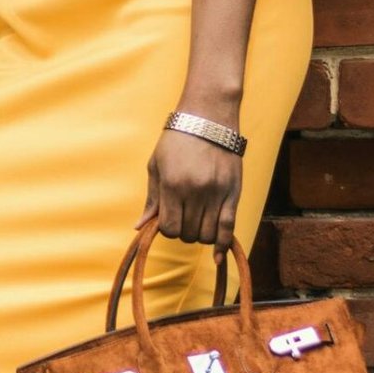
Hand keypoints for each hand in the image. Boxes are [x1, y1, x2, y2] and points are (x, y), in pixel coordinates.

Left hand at [140, 123, 241, 249]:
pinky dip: (223, 245)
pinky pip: (228, 227)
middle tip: (184, 218)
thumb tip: (139, 228)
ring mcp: (216, 193)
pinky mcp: (234, 192)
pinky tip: (218, 255)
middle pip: (188, 234)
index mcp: (172, 185)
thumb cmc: (177, 140)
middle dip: (184, 232)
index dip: (167, 230)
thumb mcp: (156, 165)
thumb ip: (151, 199)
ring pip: (207, 235)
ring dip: (201, 236)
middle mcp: (194, 192)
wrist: (208, 117)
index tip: (168, 220)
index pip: (168, 228)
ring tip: (198, 222)